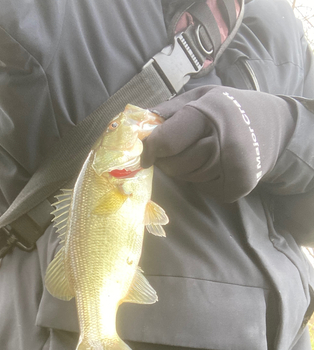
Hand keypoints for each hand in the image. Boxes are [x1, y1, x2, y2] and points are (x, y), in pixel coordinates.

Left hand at [141, 86, 294, 201]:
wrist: (277, 126)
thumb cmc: (233, 108)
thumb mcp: (203, 96)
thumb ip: (169, 110)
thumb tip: (137, 126)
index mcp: (211, 113)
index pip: (166, 141)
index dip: (149, 149)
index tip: (145, 152)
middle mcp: (224, 142)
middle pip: (173, 164)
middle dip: (167, 159)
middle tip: (176, 148)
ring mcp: (232, 169)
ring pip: (185, 177)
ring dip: (184, 168)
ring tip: (201, 151)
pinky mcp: (236, 188)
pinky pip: (201, 188)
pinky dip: (200, 179)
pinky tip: (214, 164)